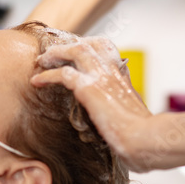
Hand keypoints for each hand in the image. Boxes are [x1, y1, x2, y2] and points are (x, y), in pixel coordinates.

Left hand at [30, 37, 155, 171]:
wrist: (147, 139)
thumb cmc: (144, 135)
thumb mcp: (133, 116)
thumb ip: (121, 109)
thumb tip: (115, 119)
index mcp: (123, 77)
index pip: (106, 49)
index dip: (88, 46)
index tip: (75, 50)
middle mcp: (113, 72)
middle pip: (90, 44)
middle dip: (69, 45)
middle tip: (53, 53)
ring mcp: (102, 78)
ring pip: (76, 51)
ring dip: (56, 54)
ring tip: (41, 60)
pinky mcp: (89, 89)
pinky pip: (63, 74)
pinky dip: (47, 75)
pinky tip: (37, 81)